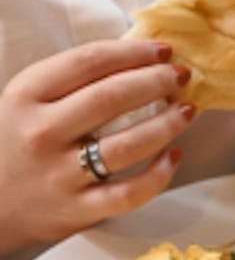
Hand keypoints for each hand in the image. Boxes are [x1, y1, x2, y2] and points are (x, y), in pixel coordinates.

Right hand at [0, 40, 194, 251]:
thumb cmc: (23, 141)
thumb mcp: (31, 101)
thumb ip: (74, 81)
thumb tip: (140, 58)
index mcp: (27, 95)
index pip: (87, 62)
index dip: (132, 52)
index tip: (163, 50)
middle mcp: (42, 132)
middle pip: (111, 98)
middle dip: (155, 82)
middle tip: (182, 76)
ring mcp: (61, 174)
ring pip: (126, 145)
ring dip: (166, 124)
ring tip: (187, 111)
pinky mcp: (79, 208)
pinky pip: (129, 192)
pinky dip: (159, 174)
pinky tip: (175, 155)